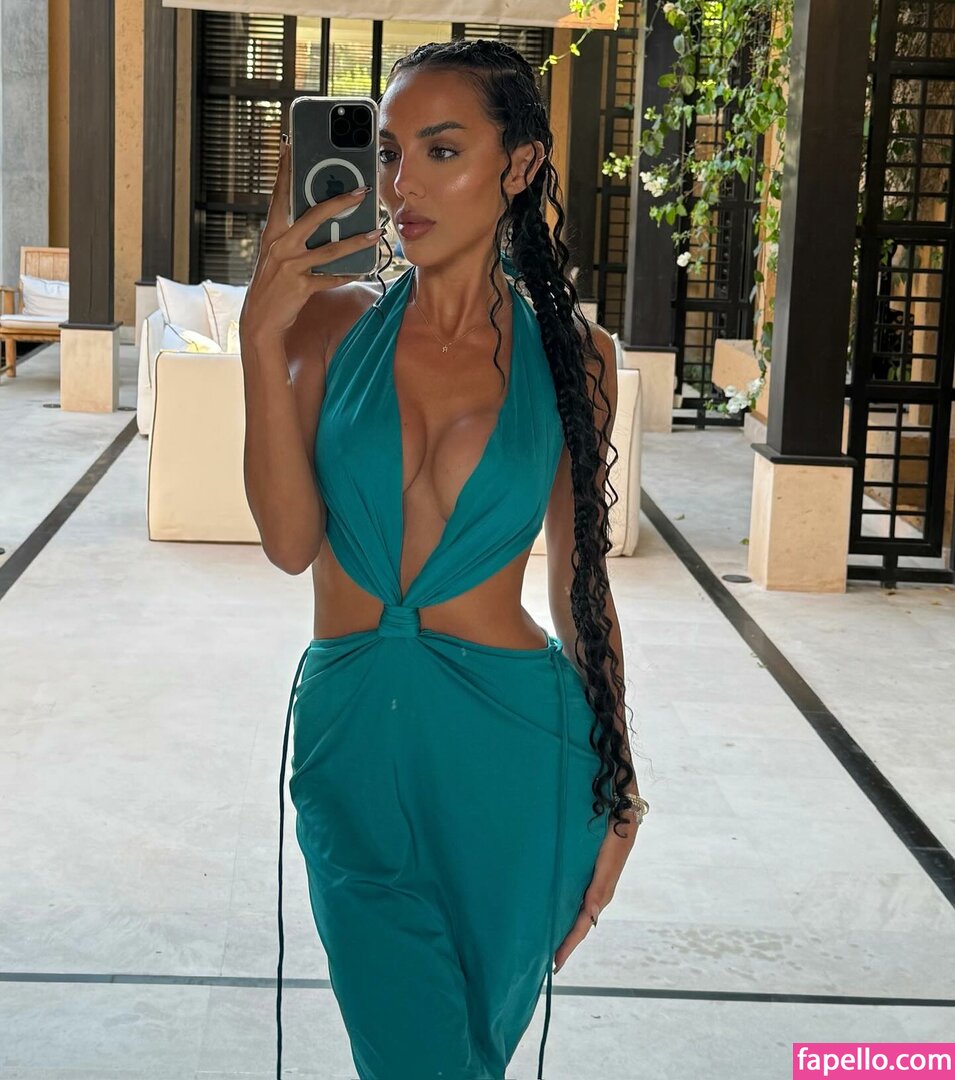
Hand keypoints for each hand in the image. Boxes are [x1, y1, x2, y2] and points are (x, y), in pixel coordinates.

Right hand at [239, 138, 384, 347]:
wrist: (259, 321)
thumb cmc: (271, 286)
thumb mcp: (276, 256)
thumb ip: (293, 238)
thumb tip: (320, 222)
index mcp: (272, 234)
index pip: (279, 195)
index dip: (284, 169)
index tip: (289, 144)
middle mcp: (280, 245)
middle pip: (314, 216)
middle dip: (340, 201)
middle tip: (362, 191)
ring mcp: (290, 266)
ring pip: (331, 249)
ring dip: (357, 241)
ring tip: (377, 232)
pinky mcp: (301, 286)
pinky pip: (331, 278)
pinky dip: (348, 274)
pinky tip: (364, 269)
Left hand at [552, 809, 639, 972]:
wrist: (622, 804)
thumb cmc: (616, 830)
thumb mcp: (610, 858)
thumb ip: (601, 886)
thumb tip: (591, 917)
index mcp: (602, 891)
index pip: (582, 925)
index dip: (569, 944)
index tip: (555, 964)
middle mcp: (596, 889)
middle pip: (579, 922)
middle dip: (566, 941)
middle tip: (550, 962)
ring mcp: (592, 879)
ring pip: (577, 909)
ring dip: (566, 926)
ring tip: (551, 941)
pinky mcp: (587, 867)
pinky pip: (575, 893)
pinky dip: (567, 906)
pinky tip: (556, 908)